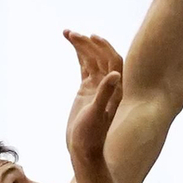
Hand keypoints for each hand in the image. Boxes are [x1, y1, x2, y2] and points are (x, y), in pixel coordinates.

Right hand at [63, 30, 122, 166]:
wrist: (84, 150)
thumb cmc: (91, 136)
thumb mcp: (97, 114)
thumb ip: (106, 94)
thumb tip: (115, 74)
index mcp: (115, 90)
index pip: (113, 62)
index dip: (104, 47)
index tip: (91, 37)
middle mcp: (108, 86)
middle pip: (101, 57)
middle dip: (88, 44)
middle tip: (72, 34)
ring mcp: (97, 87)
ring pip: (91, 60)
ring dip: (81, 46)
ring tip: (67, 33)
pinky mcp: (86, 90)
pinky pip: (84, 67)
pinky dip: (78, 55)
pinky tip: (71, 43)